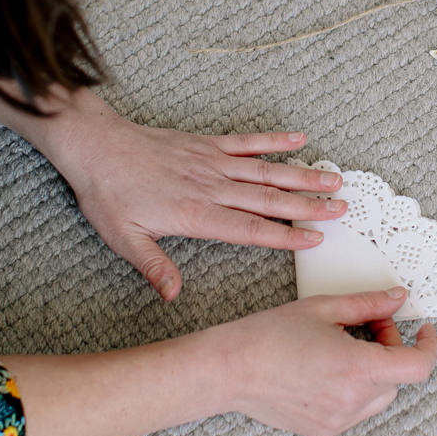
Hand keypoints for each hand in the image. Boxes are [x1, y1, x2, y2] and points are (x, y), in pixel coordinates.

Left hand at [45, 99, 347, 299]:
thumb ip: (154, 266)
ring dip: (301, 175)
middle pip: (268, 199)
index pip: (249, 228)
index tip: (315, 239)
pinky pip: (246, 142)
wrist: (95, 146)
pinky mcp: (206, 144)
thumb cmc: (108, 194)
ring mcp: (211, 161)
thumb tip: (173, 296)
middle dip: (308, 206)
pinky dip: (274, 140)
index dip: (284, 236)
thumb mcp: (123, 239)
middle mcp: (211, 186)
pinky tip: (299, 139)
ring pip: (265, 170)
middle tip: (341, 209)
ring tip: (333, 179)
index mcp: (195, 214)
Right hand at [213, 288, 436, 435]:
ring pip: (380, 396)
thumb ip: (368, 304)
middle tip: (367, 325)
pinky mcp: (324, 431)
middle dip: (391, 348)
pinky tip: (327, 369)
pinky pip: (356, 410)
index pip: (417, 367)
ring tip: (344, 346)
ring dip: (375, 371)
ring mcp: (338, 421)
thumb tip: (397, 299)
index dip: (429, 346)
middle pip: (398, 378)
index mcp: (356, 369)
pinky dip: (355, 389)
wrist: (228, 370)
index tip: (423, 331)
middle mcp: (351, 401)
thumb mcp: (323, 309)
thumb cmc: (269, 335)